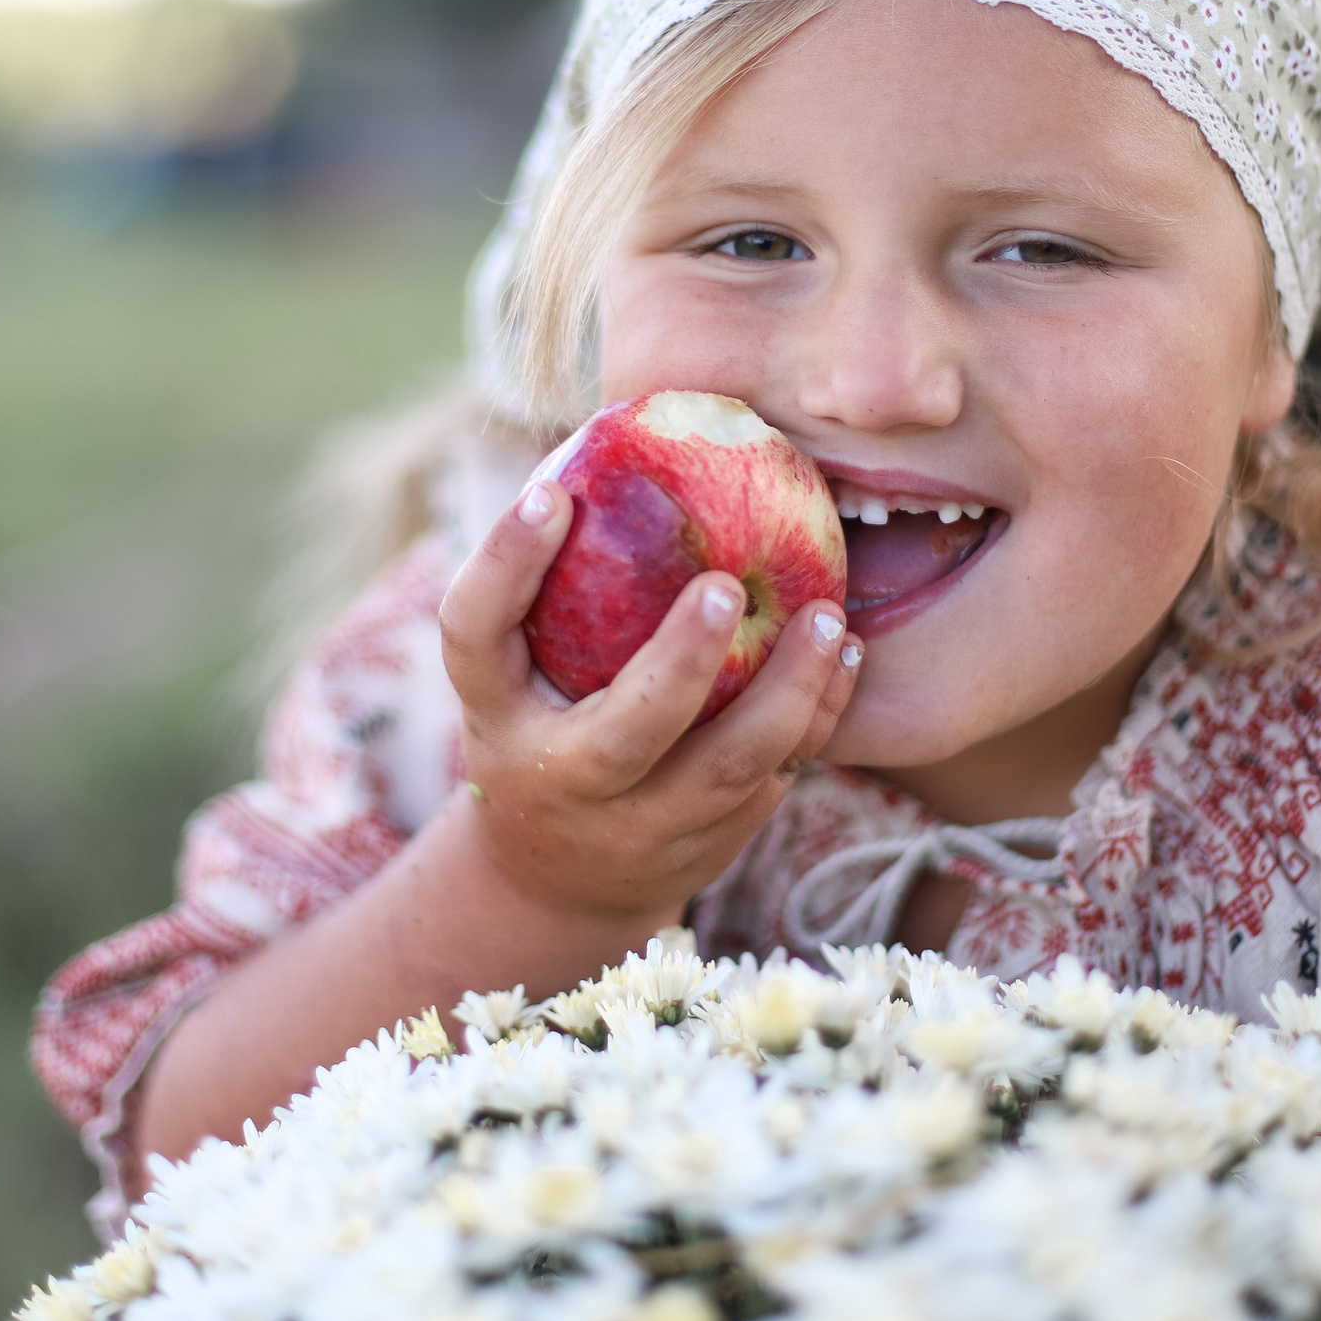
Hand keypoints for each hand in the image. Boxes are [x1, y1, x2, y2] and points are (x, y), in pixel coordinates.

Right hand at [437, 478, 861, 924]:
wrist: (554, 880)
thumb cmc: (533, 724)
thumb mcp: (508, 668)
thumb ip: (540, 581)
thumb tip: (606, 439)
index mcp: (496, 717)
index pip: (475, 638)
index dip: (505, 565)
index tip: (551, 492)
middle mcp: (562, 784)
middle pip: (626, 735)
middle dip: (680, 664)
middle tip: (727, 585)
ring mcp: (642, 829)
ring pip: (725, 770)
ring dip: (787, 695)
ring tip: (825, 619)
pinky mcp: (710, 845)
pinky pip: (775, 779)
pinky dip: (818, 718)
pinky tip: (844, 654)